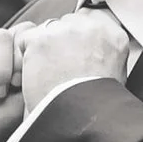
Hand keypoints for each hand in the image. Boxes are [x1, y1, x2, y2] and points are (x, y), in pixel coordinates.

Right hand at [0, 31, 26, 141]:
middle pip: (20, 32)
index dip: (34, 54)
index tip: (30, 82)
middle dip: (19, 61)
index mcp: (17, 54)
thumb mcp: (28, 94)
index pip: (34, 35)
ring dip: (1, 66)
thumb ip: (37, 70)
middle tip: (13, 86)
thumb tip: (45, 47)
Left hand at [13, 7, 132, 112]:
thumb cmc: (96, 106)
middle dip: (61, 42)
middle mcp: (92, 27)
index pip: (90, 25)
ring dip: (44, 48)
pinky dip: (26, 57)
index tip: (75, 59)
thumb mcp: (116, 78)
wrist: (82, 118)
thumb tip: (92, 54)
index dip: (78, 43)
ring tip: (48, 75)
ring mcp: (66, 30)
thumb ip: (105, 57)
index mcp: (115, 36)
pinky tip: (34, 76)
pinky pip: (26, 40)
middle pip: (67, 23)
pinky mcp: (42, 39)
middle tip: (59, 69)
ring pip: (47, 30)